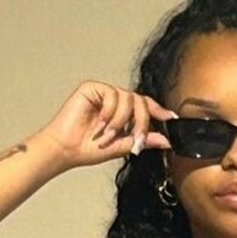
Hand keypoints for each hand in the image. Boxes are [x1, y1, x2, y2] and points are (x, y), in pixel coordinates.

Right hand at [39, 81, 175, 168]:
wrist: (65, 150)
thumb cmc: (88, 149)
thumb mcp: (122, 146)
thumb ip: (143, 140)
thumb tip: (167, 141)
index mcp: (124, 112)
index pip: (146, 106)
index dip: (159, 111)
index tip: (172, 119)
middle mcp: (116, 100)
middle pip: (141, 102)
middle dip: (141, 123)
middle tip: (136, 140)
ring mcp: (104, 92)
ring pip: (129, 98)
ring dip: (121, 121)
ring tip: (108, 136)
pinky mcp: (92, 88)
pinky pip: (112, 93)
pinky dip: (109, 112)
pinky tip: (100, 125)